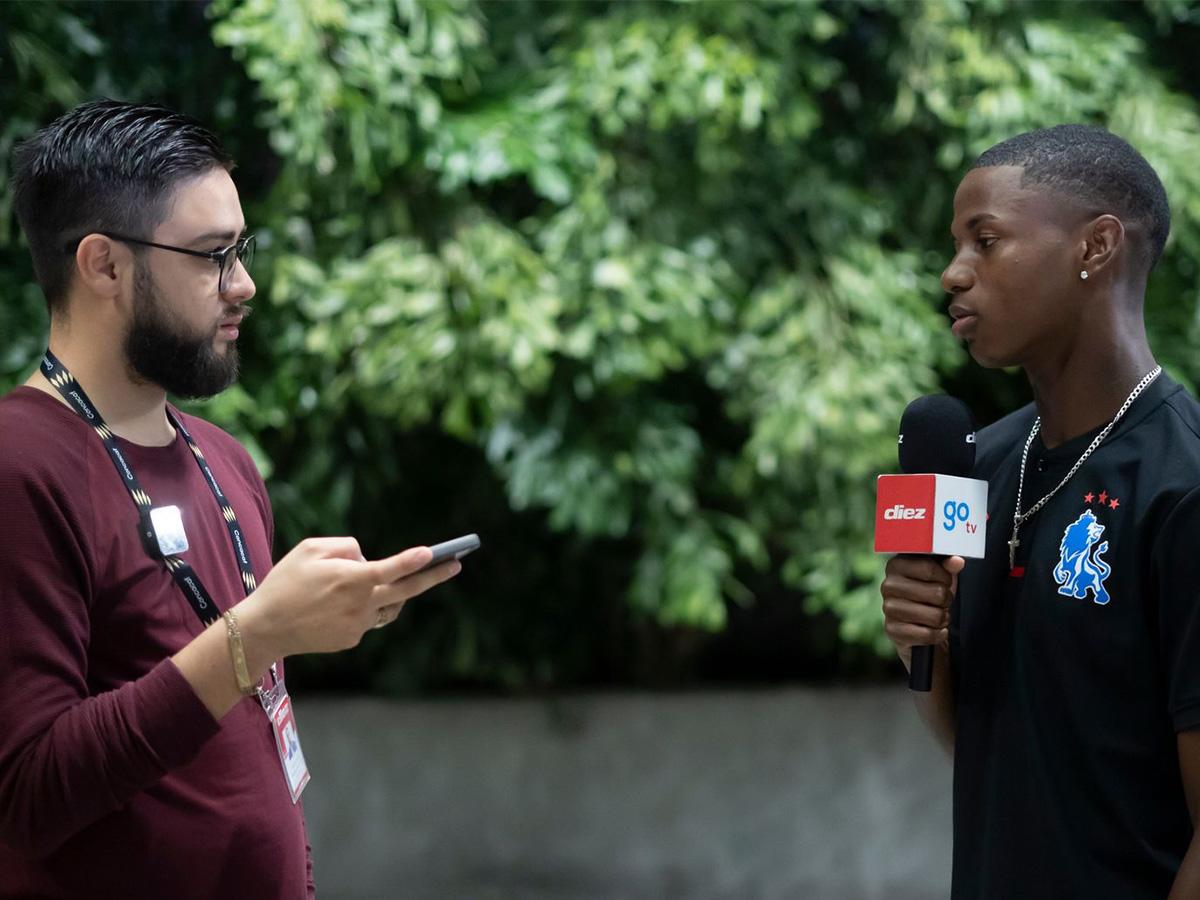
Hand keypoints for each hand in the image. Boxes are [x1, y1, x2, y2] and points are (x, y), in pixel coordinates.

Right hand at [233, 538, 461, 661]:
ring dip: (393, 592)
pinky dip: (364, 606)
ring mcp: (358, 624)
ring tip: (397, 578)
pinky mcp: (353, 638)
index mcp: (349, 579)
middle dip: (434, 576)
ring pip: (388, 604)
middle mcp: (359, 604)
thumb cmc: (286, 582)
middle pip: (406, 590)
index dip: (411, 561)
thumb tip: (369, 558)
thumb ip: (346, 546)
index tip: (431, 554)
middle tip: (456, 564)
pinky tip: (342, 603)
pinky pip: (369, 617)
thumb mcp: (309, 549)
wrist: (266, 628)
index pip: (388, 569)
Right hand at [880, 555, 964, 670]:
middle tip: (941, 603)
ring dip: (943, 619)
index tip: (944, 583)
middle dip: (946, 601)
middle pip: (937, 593)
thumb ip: (948, 567)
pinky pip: (927, 634)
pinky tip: (934, 630)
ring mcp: (888, 608)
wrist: (917, 625)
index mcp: (896, 566)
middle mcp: (888, 585)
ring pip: (935, 616)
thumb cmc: (929, 595)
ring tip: (937, 616)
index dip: (945, 578)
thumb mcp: (940, 577)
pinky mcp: (892, 630)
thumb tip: (957, 561)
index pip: (929, 568)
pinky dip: (937, 635)